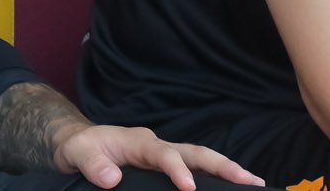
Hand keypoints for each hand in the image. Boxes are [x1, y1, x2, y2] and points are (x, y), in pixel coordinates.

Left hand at [52, 122, 263, 188]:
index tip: (189, 187)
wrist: (78, 143)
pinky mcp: (163, 167)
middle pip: (197, 153)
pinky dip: (212, 176)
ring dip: (226, 170)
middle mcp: (158, 146)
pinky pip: (193, 169)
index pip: (166, 155)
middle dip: (224, 165)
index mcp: (141, 142)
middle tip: (250, 179)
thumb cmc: (80, 147)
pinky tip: (226, 186)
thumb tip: (113, 181)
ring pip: (200, 160)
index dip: (179, 170)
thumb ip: (94, 166)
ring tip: (252, 182)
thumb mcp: (78, 153)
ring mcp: (163, 155)